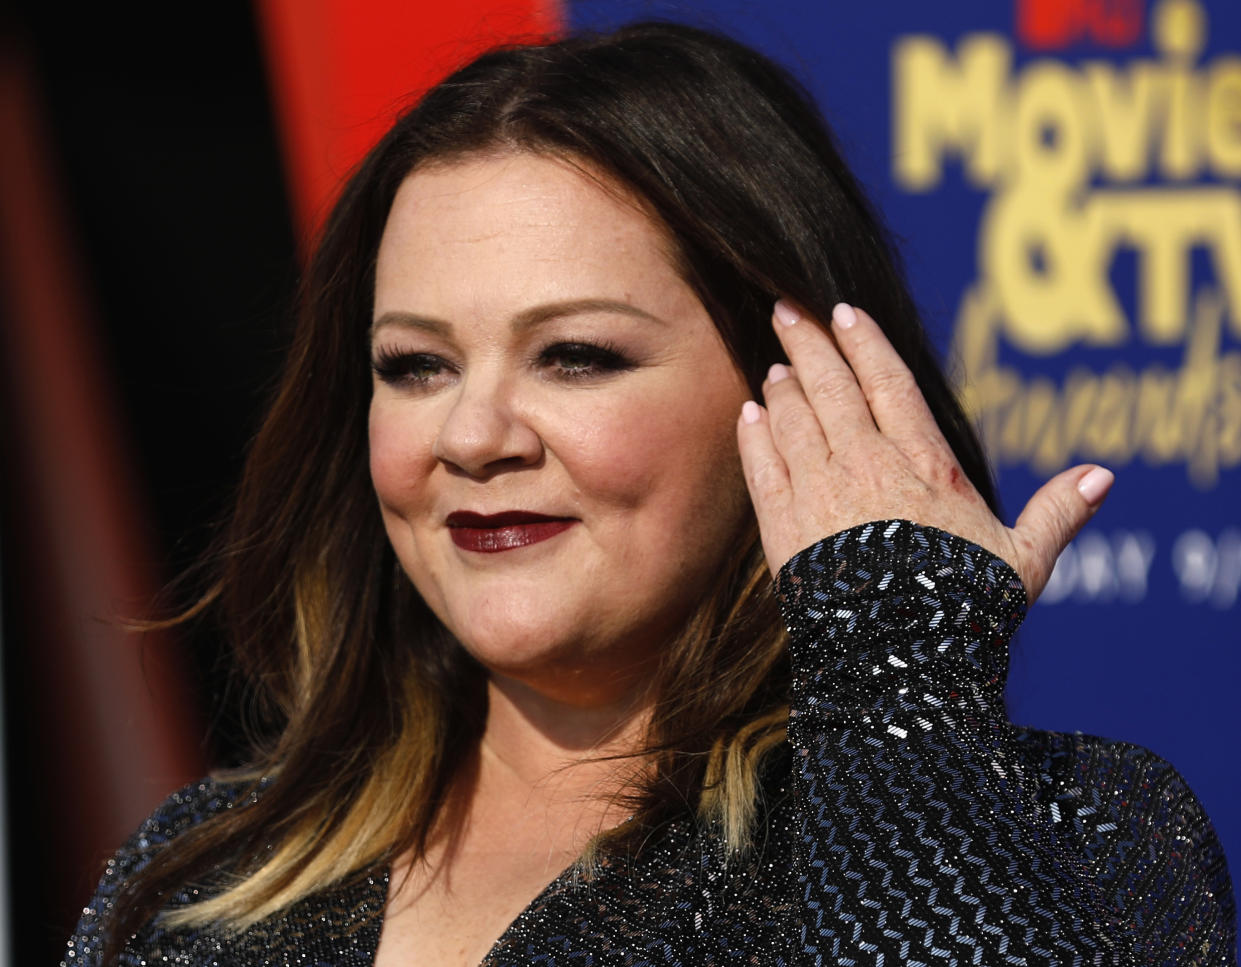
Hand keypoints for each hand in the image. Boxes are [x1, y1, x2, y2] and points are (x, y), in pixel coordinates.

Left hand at [736, 301, 1113, 604]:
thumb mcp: (1022, 562)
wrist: (899, 665)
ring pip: (792, 421)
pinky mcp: (783, 529)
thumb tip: (1102, 477)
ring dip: (781, 387)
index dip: (866, 344)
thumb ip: (1056, 514)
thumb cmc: (964, 614)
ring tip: (774, 366)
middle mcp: (866, 468)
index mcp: (925, 466)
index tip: (845, 312)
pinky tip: (748, 414)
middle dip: (808, 345)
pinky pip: (761, 468)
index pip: (889, 384)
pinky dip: (753, 436)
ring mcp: (820, 495)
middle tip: (786, 310)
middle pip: (831, 389)